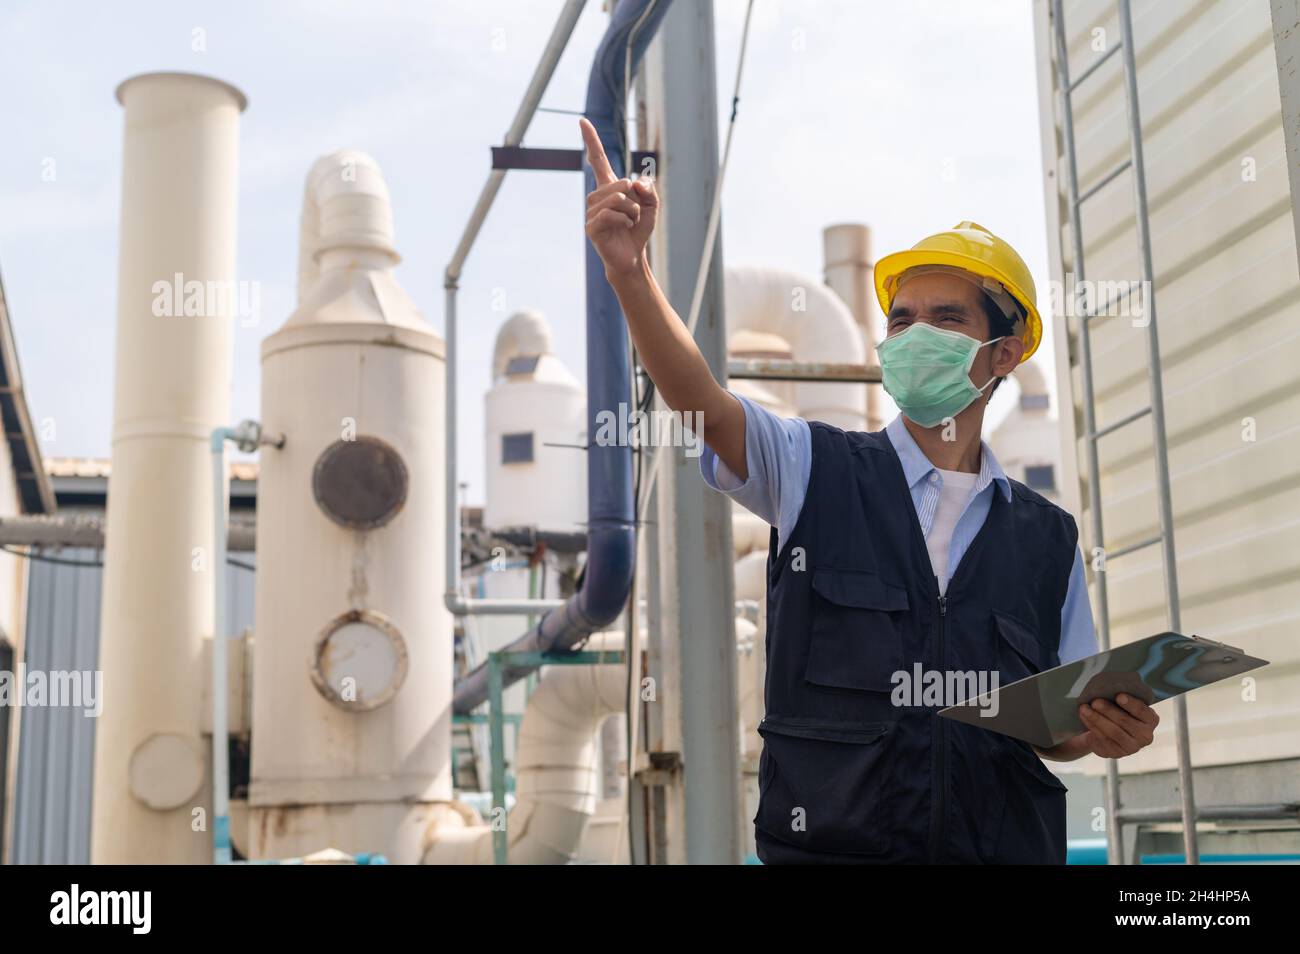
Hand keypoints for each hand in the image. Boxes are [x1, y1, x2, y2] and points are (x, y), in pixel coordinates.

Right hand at [580, 116, 657, 277]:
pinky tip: (623, 229)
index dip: (591, 140)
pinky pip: (612, 214)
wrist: (632, 256)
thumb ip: (648, 189)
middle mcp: (596, 196)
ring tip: (629, 223)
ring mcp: (592, 211)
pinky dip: (625, 221)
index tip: (582, 121)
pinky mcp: (591, 227)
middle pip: (621, 182)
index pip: (597, 159)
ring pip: (618, 198)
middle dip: (636, 199)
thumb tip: (633, 182)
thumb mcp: (652, 205)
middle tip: (633, 215)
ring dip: (632, 212)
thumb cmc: (638, 229)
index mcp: (609, 187)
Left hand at [1077, 693, 1159, 757]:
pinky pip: (1102, 738)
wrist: (1109, 732)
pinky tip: (1083, 716)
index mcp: (1151, 720)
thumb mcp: (1127, 705)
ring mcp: (1131, 747)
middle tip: (1095, 701)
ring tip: (1084, 708)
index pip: (1142, 711)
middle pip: (1125, 721)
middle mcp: (1145, 736)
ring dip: (1096, 718)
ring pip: (1113, 731)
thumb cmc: (1120, 712)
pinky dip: (1091, 725)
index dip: (1131, 704)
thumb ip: (1124, 698)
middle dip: (1108, 710)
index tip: (1118, 696)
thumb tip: (1110, 686)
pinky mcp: (1116, 753)